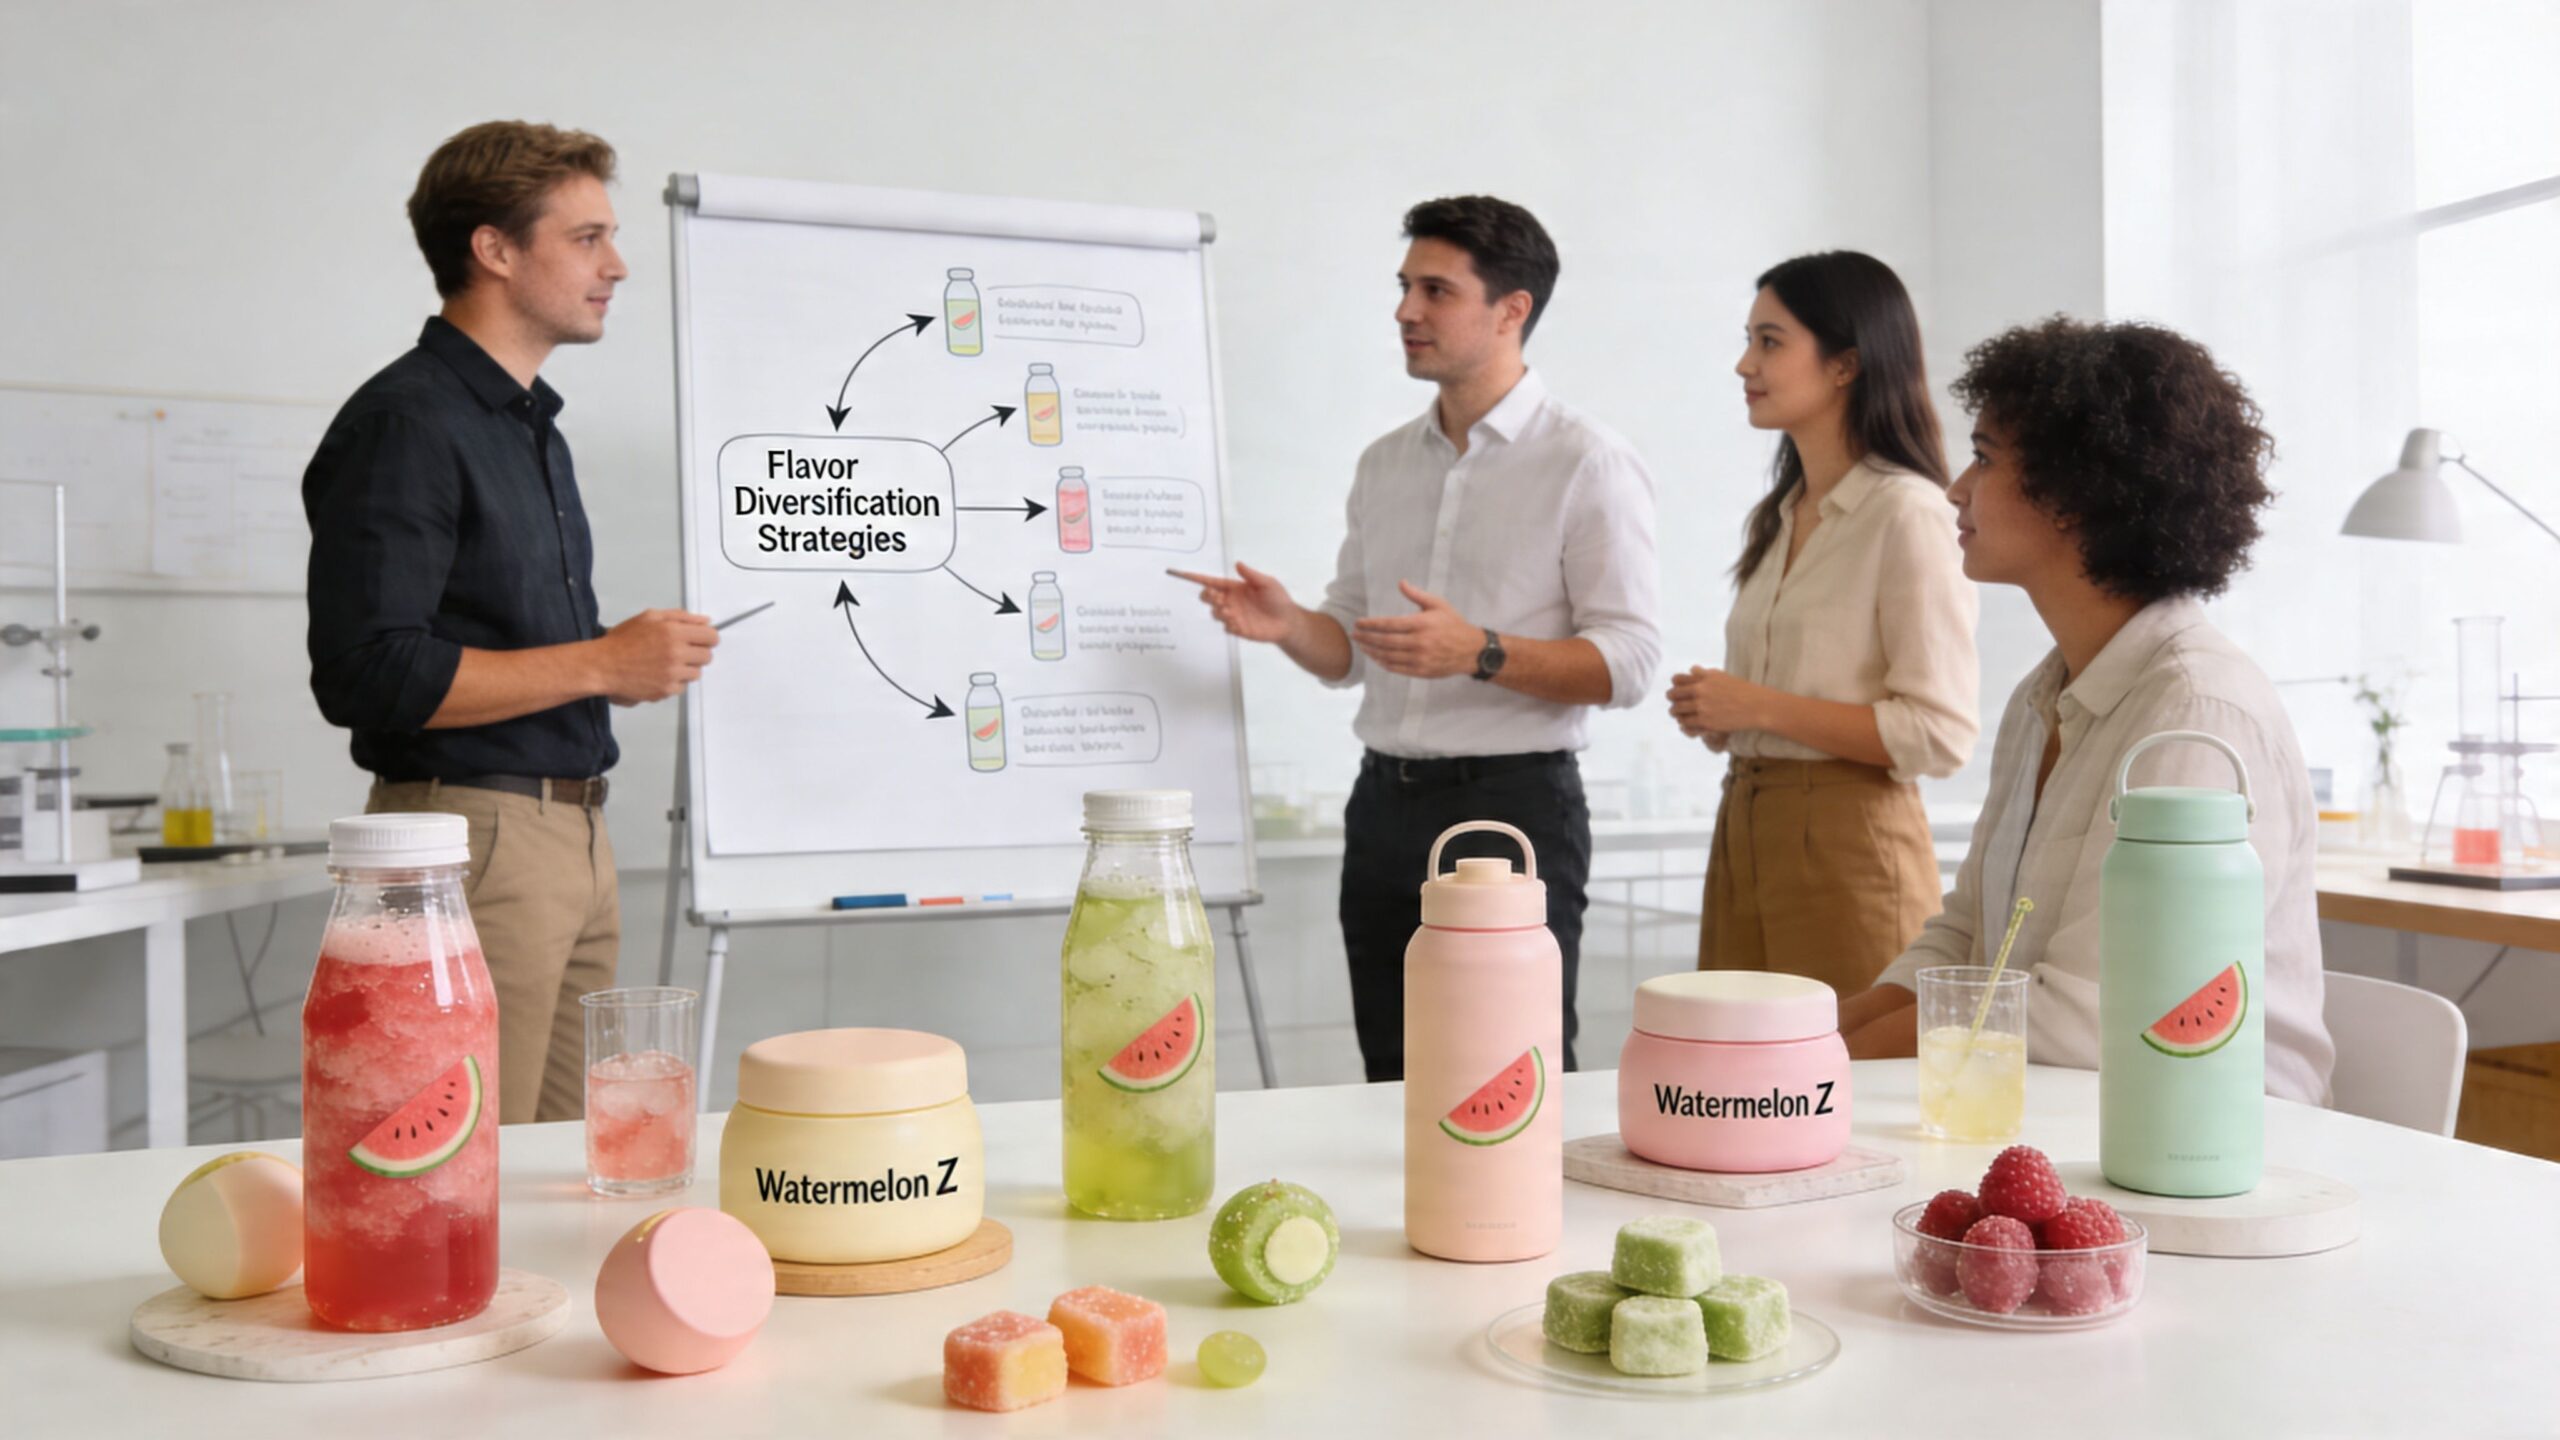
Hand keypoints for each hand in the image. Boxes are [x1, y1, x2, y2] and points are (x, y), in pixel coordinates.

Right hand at [594, 608, 716, 702]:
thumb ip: (681, 617)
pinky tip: (658, 674)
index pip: (711, 636)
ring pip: (696, 673)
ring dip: (686, 668)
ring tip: (667, 663)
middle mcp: (676, 653)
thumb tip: (705, 621)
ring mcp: (672, 674)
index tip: (702, 639)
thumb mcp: (650, 618)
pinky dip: (674, 681)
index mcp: (674, 631)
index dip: (708, 637)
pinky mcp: (666, 690)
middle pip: (707, 656)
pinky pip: (682, 686)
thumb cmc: (623, 640)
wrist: (603, 665)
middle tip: (681, 651)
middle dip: (698, 653)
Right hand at [1172, 563, 1302, 644]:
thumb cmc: (1278, 599)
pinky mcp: (1238, 629)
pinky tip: (1239, 623)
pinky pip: (1227, 627)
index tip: (1183, 575)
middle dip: (1208, 596)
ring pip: (1215, 613)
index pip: (1212, 582)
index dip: (1197, 578)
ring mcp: (1233, 615)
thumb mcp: (1267, 582)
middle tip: (1218, 597)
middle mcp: (1231, 600)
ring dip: (1220, 611)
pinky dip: (1230, 624)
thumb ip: (1251, 575)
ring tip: (1231, 611)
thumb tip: (1237, 564)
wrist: (1288, 622)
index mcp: (1234, 587)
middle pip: (1208, 597)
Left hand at [1352, 581, 1482, 678]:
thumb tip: (1401, 583)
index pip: (1388, 624)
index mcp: (1421, 624)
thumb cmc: (1453, 624)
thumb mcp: (1438, 605)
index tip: (1358, 623)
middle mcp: (1419, 642)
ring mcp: (1420, 659)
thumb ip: (1417, 595)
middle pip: (1384, 641)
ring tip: (1361, 646)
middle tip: (1354, 635)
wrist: (1472, 650)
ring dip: (1371, 651)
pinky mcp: (1421, 671)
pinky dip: (1383, 663)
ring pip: (1388, 656)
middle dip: (1366, 638)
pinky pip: (1396, 668)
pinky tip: (1376, 657)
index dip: (1370, 624)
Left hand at [1666, 666, 1767, 736]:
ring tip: (1677, 714)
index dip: (1674, 685)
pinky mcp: (1706, 723)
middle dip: (1672, 699)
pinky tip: (1686, 724)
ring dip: (1675, 713)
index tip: (1676, 688)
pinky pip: (1686, 724)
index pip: (1677, 680)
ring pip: (1676, 711)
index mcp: (1704, 678)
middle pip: (1673, 695)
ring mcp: (1702, 707)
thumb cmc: (1742, 690)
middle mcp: (1700, 691)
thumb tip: (1691, 670)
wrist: (1757, 707)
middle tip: (1673, 702)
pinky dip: (1683, 724)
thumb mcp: (1723, 676)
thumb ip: (1705, 674)